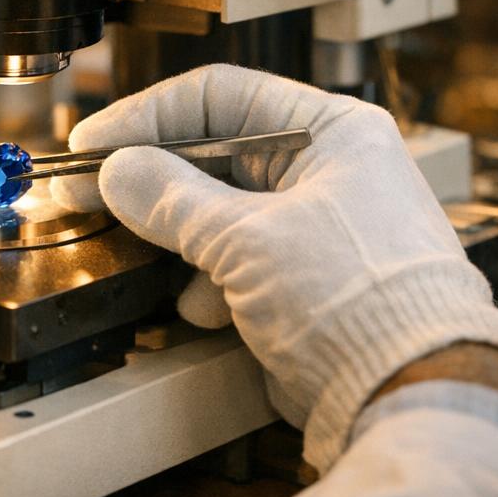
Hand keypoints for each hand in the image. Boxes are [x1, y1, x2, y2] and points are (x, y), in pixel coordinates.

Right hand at [52, 64, 497, 471]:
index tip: (93, 142)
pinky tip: (202, 307)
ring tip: (138, 250)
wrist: (412, 402)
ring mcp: (311, 224)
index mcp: (328, 131)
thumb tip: (114, 171)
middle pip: (210, 151)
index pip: (218, 95)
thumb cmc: (358, 303)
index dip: (145, 114)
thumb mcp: (248, 238)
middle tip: (86, 189)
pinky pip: (230, 256)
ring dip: (175, 234)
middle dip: (150, 177)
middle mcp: (322, 168)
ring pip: (214, 207)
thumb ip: (170, 197)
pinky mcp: (299, 276)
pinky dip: (206, 278)